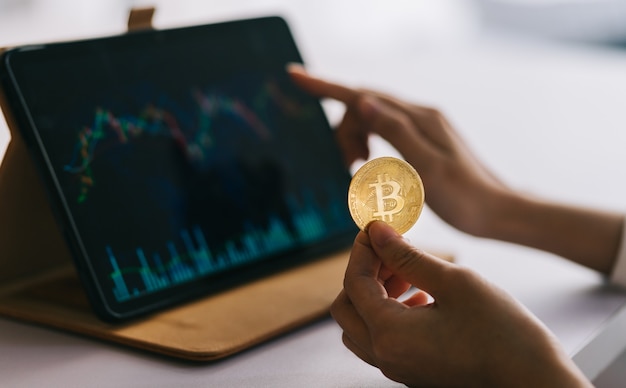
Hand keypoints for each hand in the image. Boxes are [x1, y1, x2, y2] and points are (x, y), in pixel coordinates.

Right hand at [289, 66, 622, 273]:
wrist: (497, 212)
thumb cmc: (466, 198)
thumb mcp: (428, 169)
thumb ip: (396, 133)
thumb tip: (363, 102)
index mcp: (419, 119)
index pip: (363, 96)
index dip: (326, 87)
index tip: (294, 76)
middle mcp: (419, 115)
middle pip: (364, 106)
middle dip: (343, 129)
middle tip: (346, 165)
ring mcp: (421, 126)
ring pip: (372, 119)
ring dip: (355, 138)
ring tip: (355, 168)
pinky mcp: (422, 140)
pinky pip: (384, 132)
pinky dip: (368, 143)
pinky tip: (367, 162)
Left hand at [331, 221, 590, 386]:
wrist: (534, 381)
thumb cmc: (503, 332)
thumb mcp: (454, 282)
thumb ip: (407, 256)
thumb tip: (376, 231)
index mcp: (389, 334)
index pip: (355, 282)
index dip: (362, 250)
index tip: (377, 228)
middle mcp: (385, 356)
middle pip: (346, 307)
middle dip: (363, 273)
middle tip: (391, 251)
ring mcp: (397, 368)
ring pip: (359, 326)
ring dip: (374, 294)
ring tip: (408, 273)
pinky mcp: (412, 371)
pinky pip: (380, 340)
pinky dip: (387, 313)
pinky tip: (420, 297)